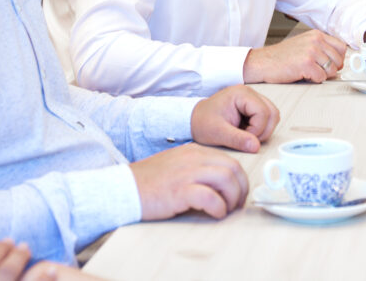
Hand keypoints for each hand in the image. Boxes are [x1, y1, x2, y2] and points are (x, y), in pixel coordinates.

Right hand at [130, 143, 247, 220]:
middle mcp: (193, 158)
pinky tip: (214, 214)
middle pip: (233, 168)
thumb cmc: (148, 181)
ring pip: (226, 179)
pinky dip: (218, 208)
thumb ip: (197, 169)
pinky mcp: (180, 191)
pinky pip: (211, 198)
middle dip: (241, 189)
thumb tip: (220, 185)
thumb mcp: (176, 165)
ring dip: (232, 198)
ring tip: (225, 210)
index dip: (239, 179)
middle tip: (236, 205)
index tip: (237, 194)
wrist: (124, 188)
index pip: (229, 161)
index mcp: (194, 151)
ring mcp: (187, 173)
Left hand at [191, 85, 279, 152]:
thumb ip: (237, 139)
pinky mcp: (252, 107)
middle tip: (247, 139)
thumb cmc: (203, 122)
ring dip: (264, 130)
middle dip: (263, 131)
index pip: (263, 112)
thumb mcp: (218, 133)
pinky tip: (246, 133)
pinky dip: (261, 129)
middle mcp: (249, 93)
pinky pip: (267, 118)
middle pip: (272, 113)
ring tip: (246, 136)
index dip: (257, 130)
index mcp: (241, 94)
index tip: (243, 138)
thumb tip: (256, 146)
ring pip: (272, 115)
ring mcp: (252, 99)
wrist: (194, 119)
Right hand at [242, 29, 346, 83]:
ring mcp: (311, 51)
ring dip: (322, 75)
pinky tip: (304, 75)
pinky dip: (314, 80)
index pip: (341, 47)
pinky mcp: (306, 63)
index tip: (332, 64)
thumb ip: (320, 48)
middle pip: (339, 59)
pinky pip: (322, 77)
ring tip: (309, 72)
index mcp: (316, 35)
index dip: (338, 58)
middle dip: (331, 69)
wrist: (263, 62)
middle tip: (318, 71)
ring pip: (332, 70)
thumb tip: (337, 61)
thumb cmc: (280, 56)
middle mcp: (315, 40)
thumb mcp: (303, 45)